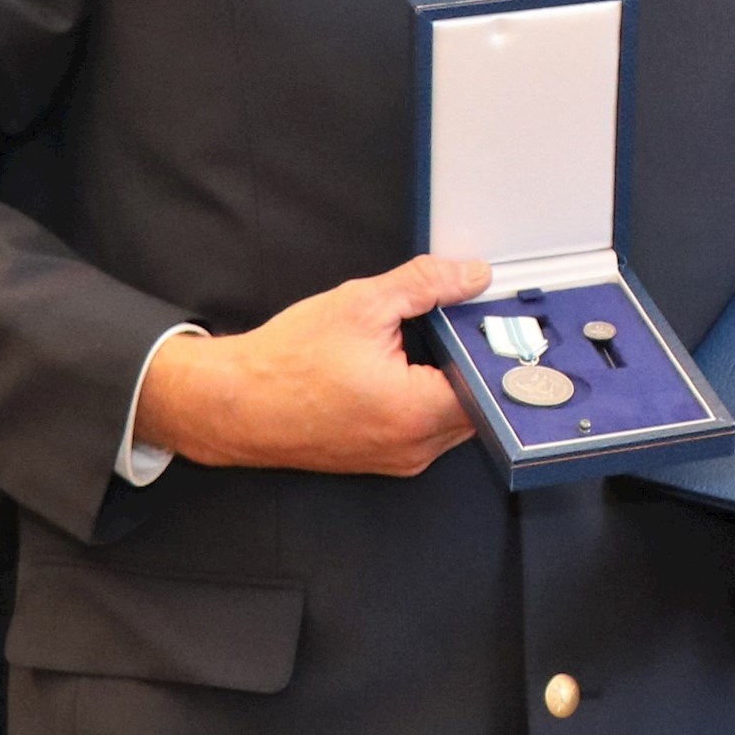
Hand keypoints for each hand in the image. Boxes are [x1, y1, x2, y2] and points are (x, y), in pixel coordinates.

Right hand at [133, 256, 488, 475]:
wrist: (232, 404)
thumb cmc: (284, 362)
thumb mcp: (361, 303)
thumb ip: (425, 284)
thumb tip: (471, 275)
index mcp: (415, 412)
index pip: (493, 388)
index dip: (501, 352)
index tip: (503, 323)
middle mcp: (414, 447)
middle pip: (480, 404)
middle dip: (479, 363)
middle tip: (470, 320)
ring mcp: (399, 459)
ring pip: (455, 418)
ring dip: (454, 380)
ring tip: (435, 339)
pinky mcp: (383, 458)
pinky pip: (427, 427)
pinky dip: (429, 395)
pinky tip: (409, 364)